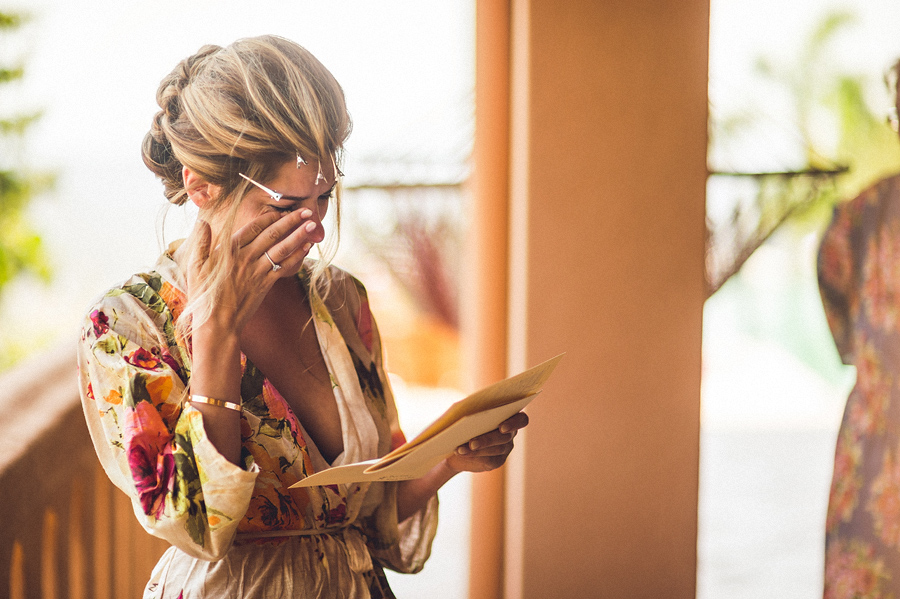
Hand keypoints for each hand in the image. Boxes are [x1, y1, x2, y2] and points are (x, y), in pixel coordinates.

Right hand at [188, 207, 317, 334]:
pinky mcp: (265, 284)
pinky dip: (297, 256)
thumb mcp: (194, 266)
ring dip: (298, 235)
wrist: (217, 324)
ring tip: (311, 225)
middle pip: (272, 235)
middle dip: (290, 221)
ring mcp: (257, 272)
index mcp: (229, 250)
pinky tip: (307, 248)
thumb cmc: (203, 295)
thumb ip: (200, 241)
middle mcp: (246, 258)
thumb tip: (202, 220)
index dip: (269, 217)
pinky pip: (284, 267)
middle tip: (305, 211)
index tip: (281, 210)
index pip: (253, 228)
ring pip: (281, 249)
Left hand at [444, 411, 528, 473]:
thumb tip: (466, 409)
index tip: (501, 427)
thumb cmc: (461, 420)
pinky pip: (489, 460)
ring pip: (496, 449)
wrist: (455, 442)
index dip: (514, 423)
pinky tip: (461, 452)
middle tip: (472, 443)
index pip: (521, 420)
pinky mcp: (497, 461)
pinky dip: (473, 455)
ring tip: (460, 449)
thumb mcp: (463, 411)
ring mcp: (505, 448)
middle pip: (505, 437)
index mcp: (508, 415)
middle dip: (487, 440)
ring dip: (477, 449)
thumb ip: (468, 408)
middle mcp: (510, 433)